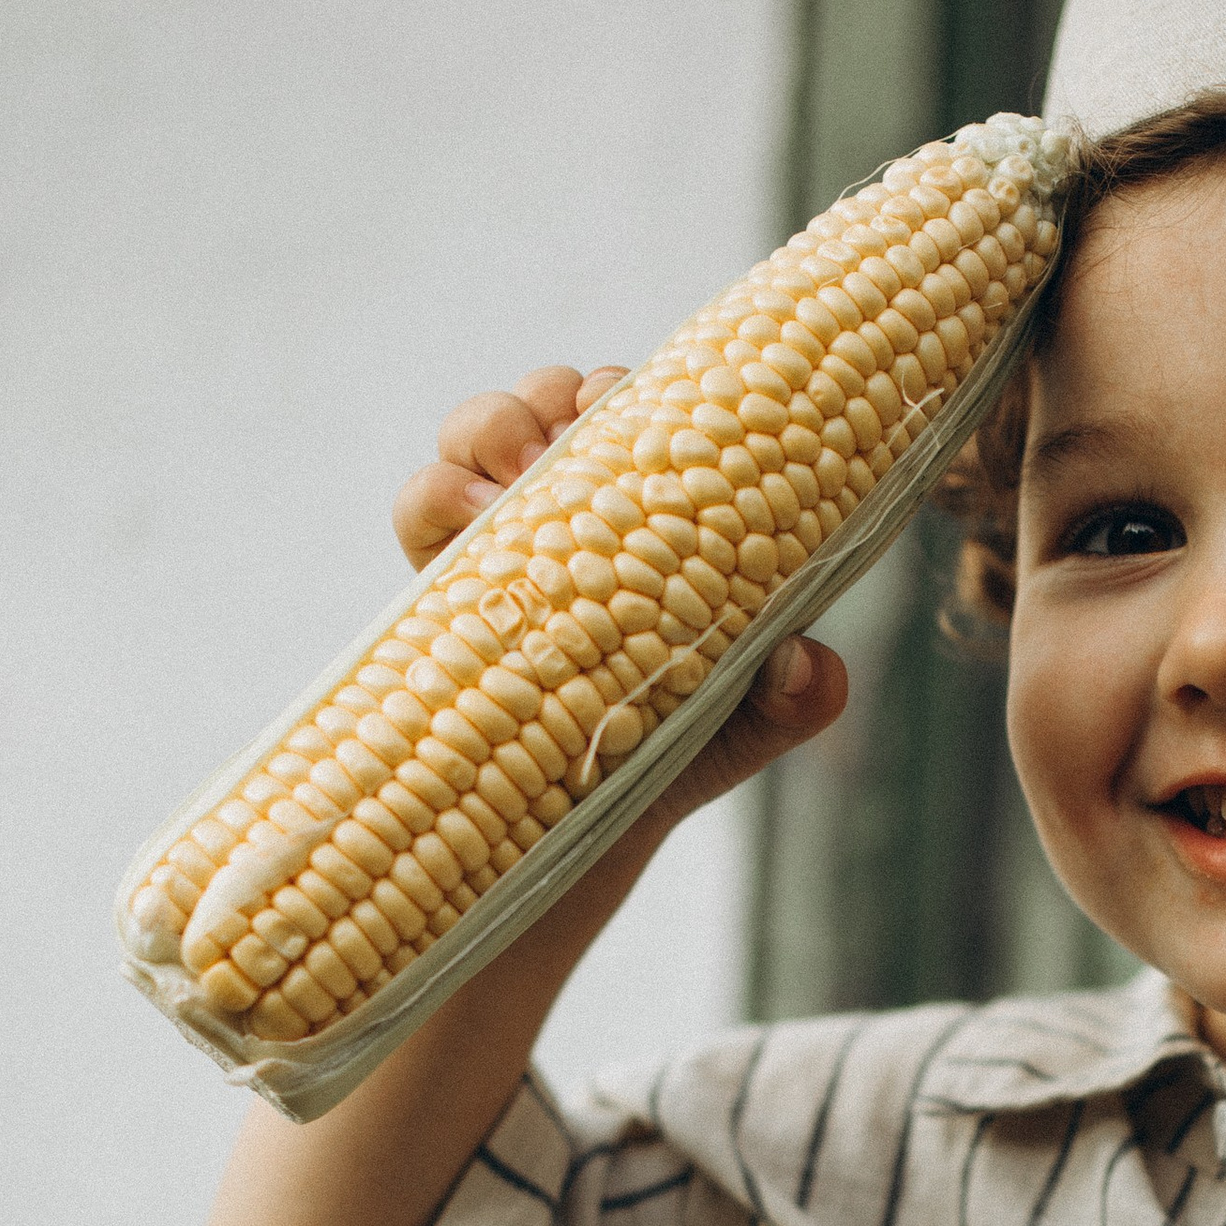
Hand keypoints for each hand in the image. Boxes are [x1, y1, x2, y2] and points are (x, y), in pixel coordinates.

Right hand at [392, 365, 849, 820]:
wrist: (583, 833)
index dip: (627, 391)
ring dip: (491, 428)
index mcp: (647, 514)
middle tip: (567, 436)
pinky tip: (471, 520)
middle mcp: (569, 510)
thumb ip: (795, 698)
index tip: (627, 403)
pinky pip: (419, 509)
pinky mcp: (439, 583)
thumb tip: (806, 663)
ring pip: (474, 434)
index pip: (635, 414)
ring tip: (513, 480)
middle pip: (549, 400)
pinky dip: (436, 497)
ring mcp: (499, 539)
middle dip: (552, 395)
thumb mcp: (748, 725)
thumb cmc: (673, 753)